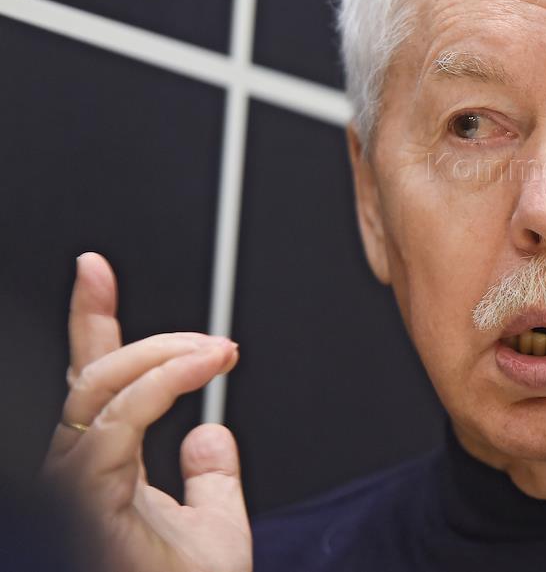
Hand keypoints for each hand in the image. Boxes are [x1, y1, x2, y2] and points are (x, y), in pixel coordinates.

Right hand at [40, 253, 251, 571]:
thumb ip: (211, 478)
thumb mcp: (215, 528)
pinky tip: (200, 371)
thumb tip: (212, 431)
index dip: (92, 322)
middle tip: (215, 341)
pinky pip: (112, 427)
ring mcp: (75, 491)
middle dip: (149, 337)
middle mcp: (80, 476)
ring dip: (164, 358)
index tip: (97, 269)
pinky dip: (157, 388)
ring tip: (218, 352)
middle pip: (92, 378)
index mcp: (105, 473)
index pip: (92, 385)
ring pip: (98, 392)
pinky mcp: (84, 506)